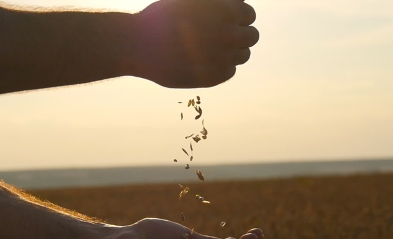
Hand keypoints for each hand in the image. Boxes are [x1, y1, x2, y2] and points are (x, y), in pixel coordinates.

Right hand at [132, 0, 258, 87]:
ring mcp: (224, 57)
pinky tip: (203, 61)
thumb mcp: (190, 0)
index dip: (237, 17)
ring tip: (210, 49)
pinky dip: (221, 66)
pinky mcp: (214, 77)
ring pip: (243, 55)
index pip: (249, 15)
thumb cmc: (162, 17)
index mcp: (228, 11)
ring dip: (232, 51)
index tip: (224, 21)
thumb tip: (235, 6)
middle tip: (220, 36)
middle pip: (252, 36)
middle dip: (239, 34)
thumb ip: (216, 3)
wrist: (140, 44)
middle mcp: (230, 34)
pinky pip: (229, 71)